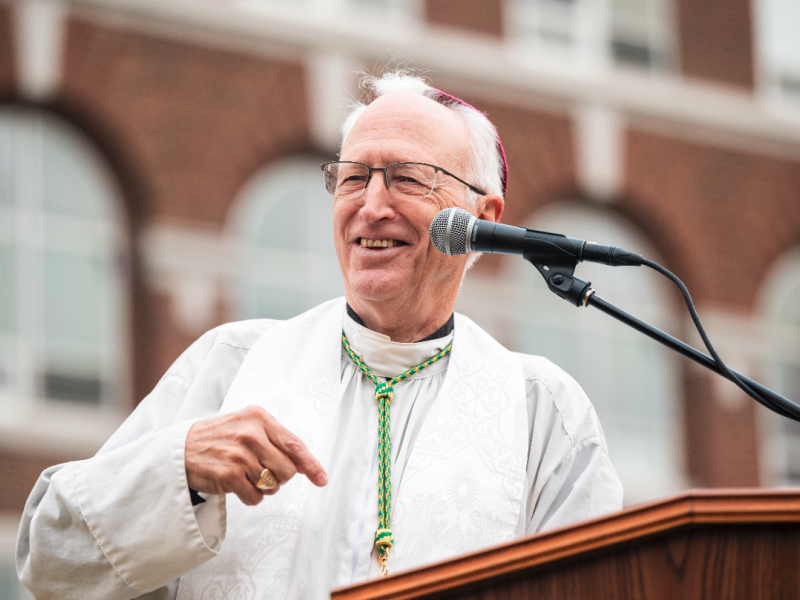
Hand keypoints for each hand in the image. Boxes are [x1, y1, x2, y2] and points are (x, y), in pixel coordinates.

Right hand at [185, 405, 326, 505]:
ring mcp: (240, 455)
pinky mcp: (229, 475)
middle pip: (287, 470)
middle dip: (279, 477)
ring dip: (263, 487)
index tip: (321, 479)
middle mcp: (251, 434)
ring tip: (246, 475)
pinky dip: (251, 497)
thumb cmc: (219, 437)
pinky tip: (238, 485)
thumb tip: (304, 465)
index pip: (294, 444)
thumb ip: (275, 441)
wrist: (180, 448)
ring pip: (272, 485)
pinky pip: (256, 497)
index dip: (311, 465)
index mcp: (259, 418)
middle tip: (263, 471)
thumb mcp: (247, 426)